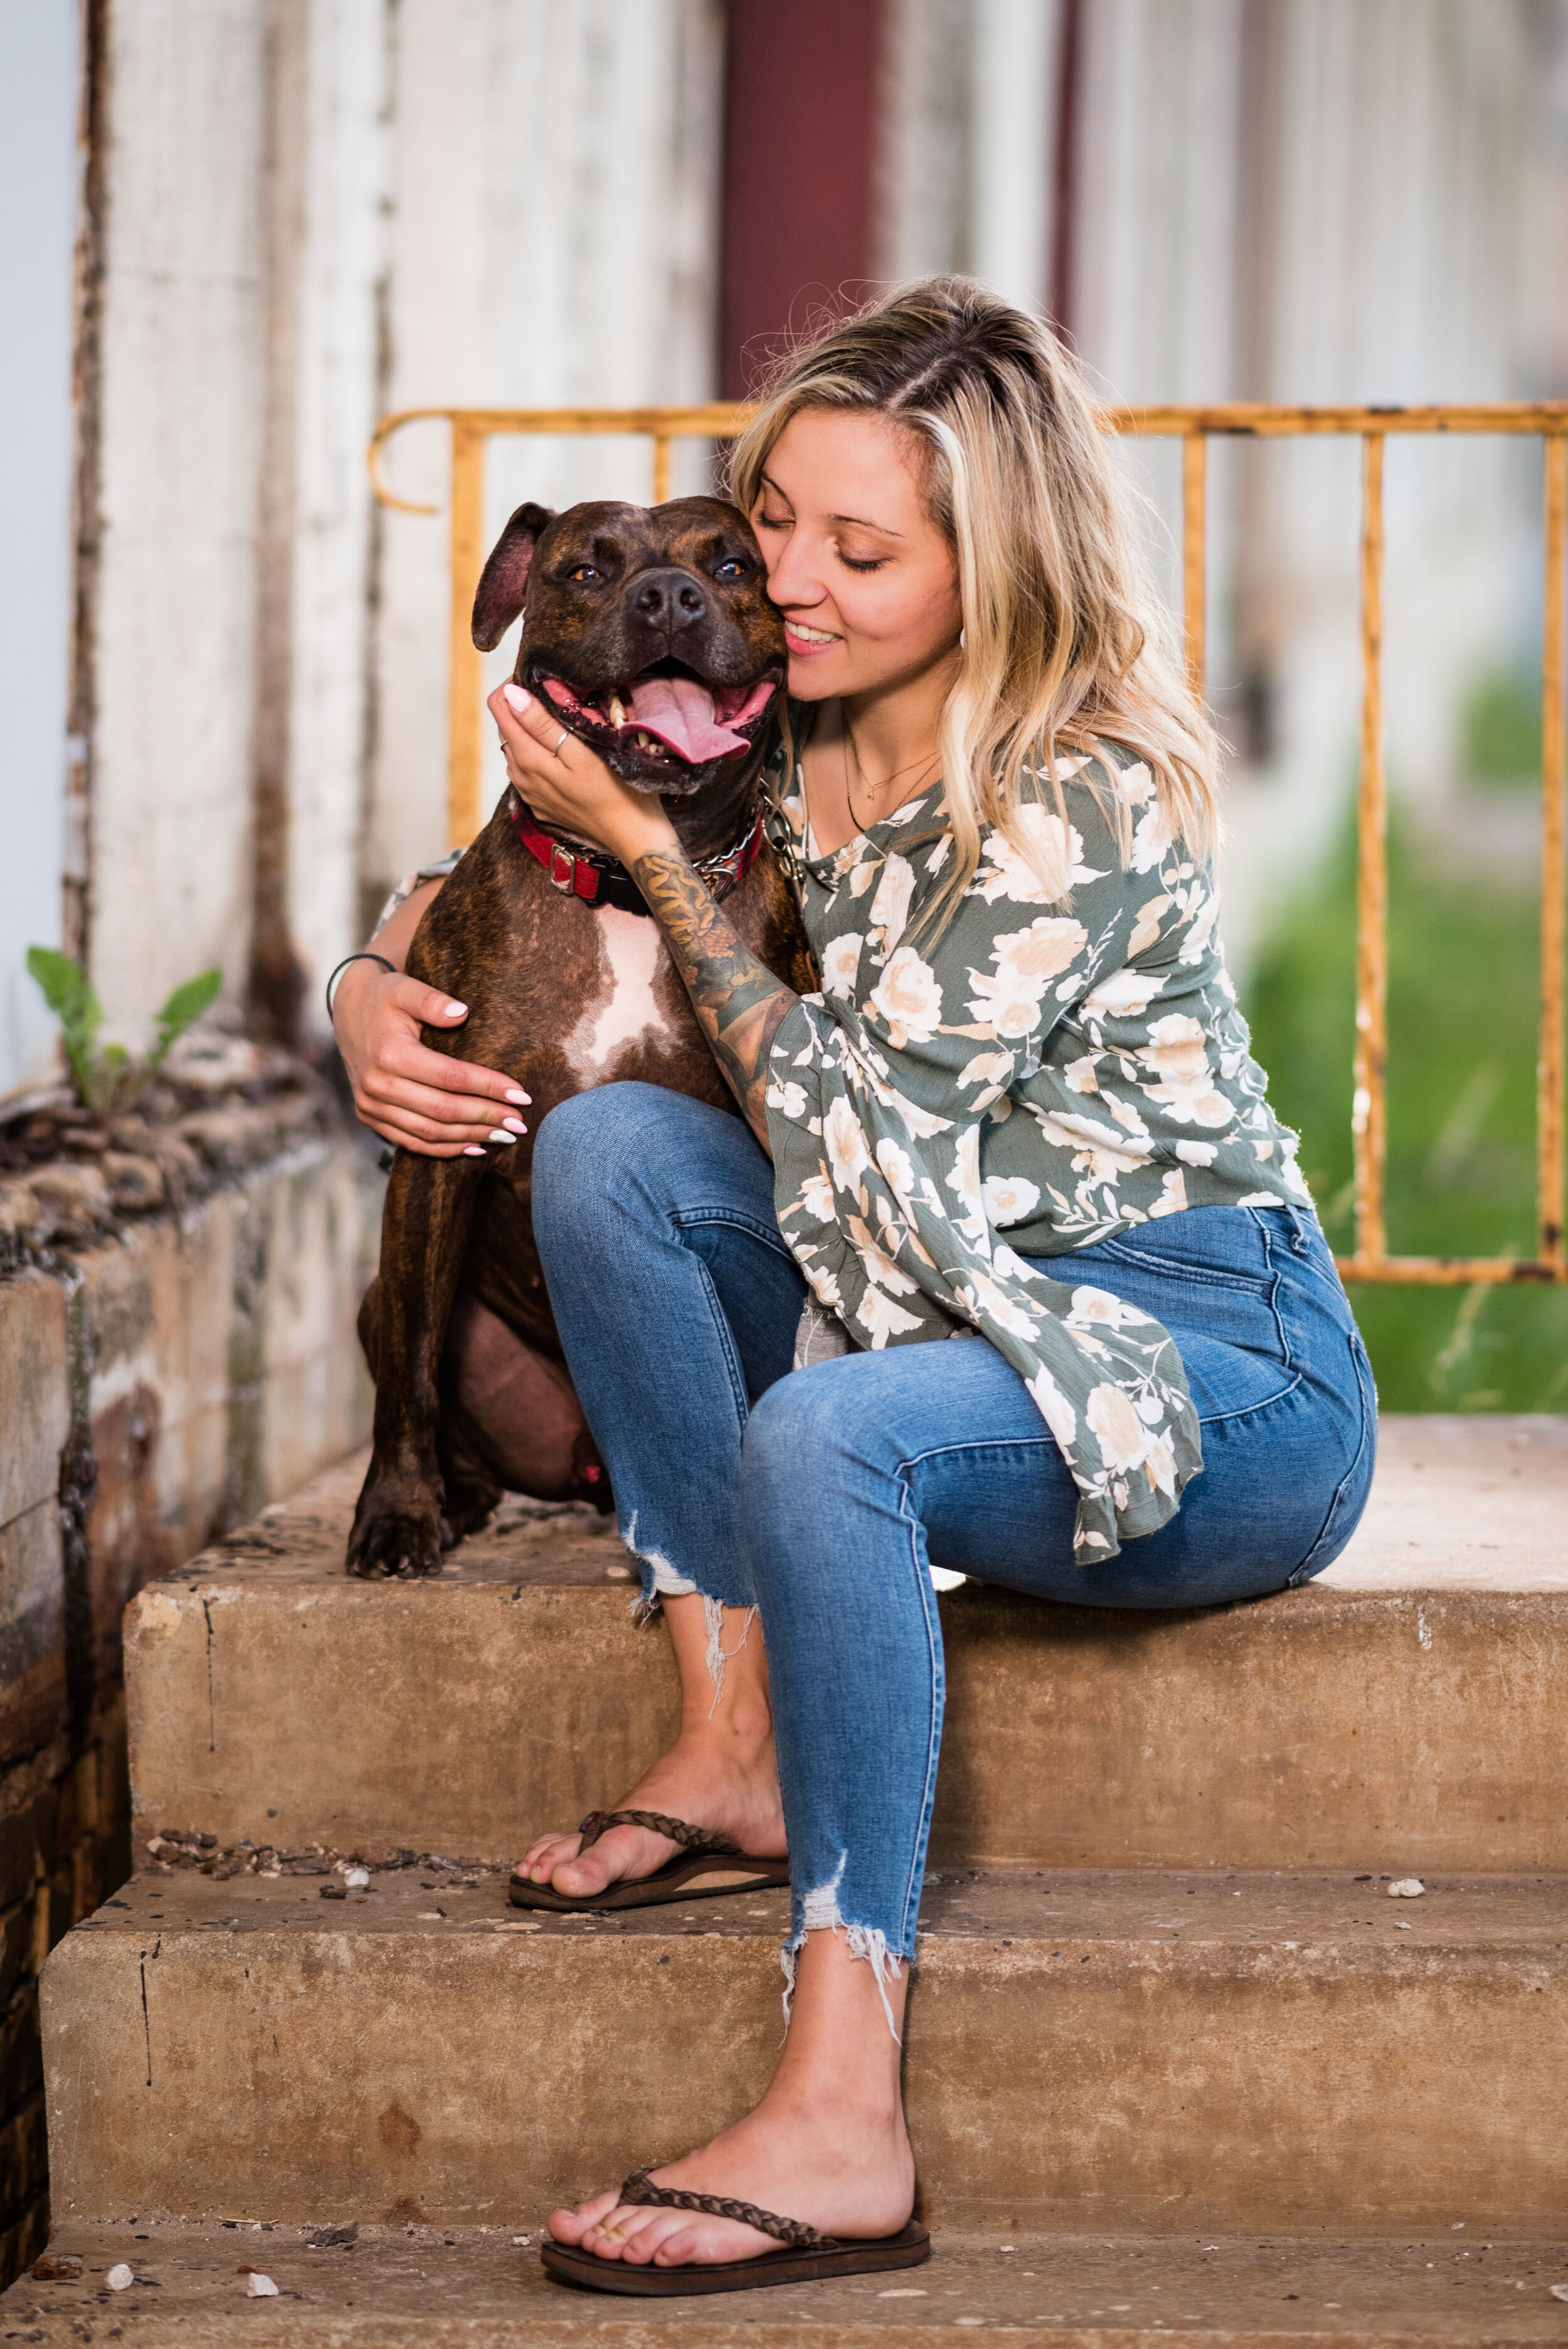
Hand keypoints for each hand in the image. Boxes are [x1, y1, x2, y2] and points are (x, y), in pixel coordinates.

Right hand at [331, 958, 530, 1158]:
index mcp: (390, 1054)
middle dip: (486, 1118)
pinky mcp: (369, 1117)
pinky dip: (444, 1148)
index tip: (522, 1094)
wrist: (349, 1011)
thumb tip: (462, 1012)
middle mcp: (377, 1085)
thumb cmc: (386, 997)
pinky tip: (474, 1146)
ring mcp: (371, 1105)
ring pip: (429, 1133)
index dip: (488, 1087)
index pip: (450, 1078)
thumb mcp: (407, 988)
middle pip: (442, 1111)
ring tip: (505, 1136)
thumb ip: (433, 1001)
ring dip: (470, 1137)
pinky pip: (411, 1142)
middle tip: (520, 1122)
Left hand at [489, 681, 677, 865]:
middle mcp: (521, 776)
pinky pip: (527, 769)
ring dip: (529, 729)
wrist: (634, 838)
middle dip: (521, 705)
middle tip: (556, 694)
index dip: (513, 685)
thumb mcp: (583, 753)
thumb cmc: (619, 793)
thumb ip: (543, 725)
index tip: (539, 677)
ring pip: (515, 748)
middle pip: (505, 726)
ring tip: (561, 719)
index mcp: (528, 758)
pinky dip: (537, 752)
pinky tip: (562, 751)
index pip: (499, 707)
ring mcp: (529, 793)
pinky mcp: (540, 804)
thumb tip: (511, 695)